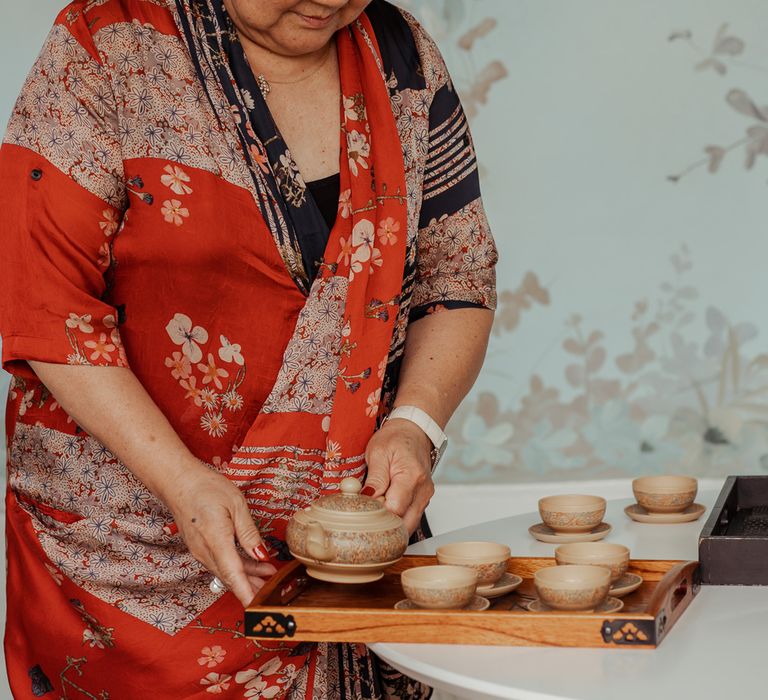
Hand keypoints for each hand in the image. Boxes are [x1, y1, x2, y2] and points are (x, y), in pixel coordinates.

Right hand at [159, 460, 276, 605]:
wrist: (178, 482)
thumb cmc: (206, 488)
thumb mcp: (236, 504)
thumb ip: (249, 532)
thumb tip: (262, 554)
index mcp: (215, 539)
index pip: (233, 574)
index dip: (246, 592)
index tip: (257, 607)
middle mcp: (205, 551)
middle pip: (231, 577)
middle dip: (252, 588)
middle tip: (272, 592)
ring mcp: (200, 551)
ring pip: (226, 571)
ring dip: (247, 577)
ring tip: (268, 576)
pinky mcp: (200, 548)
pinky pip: (221, 563)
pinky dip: (237, 567)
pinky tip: (253, 563)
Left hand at [363, 418, 434, 533]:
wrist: (414, 432)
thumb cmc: (396, 439)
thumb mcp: (378, 452)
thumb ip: (375, 478)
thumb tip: (367, 499)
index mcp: (412, 477)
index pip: (394, 509)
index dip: (376, 513)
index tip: (362, 507)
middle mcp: (423, 490)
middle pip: (404, 524)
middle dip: (383, 524)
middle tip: (367, 512)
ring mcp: (425, 497)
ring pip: (408, 524)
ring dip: (390, 523)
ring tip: (375, 508)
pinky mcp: (422, 500)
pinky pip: (410, 518)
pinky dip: (396, 518)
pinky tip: (384, 508)